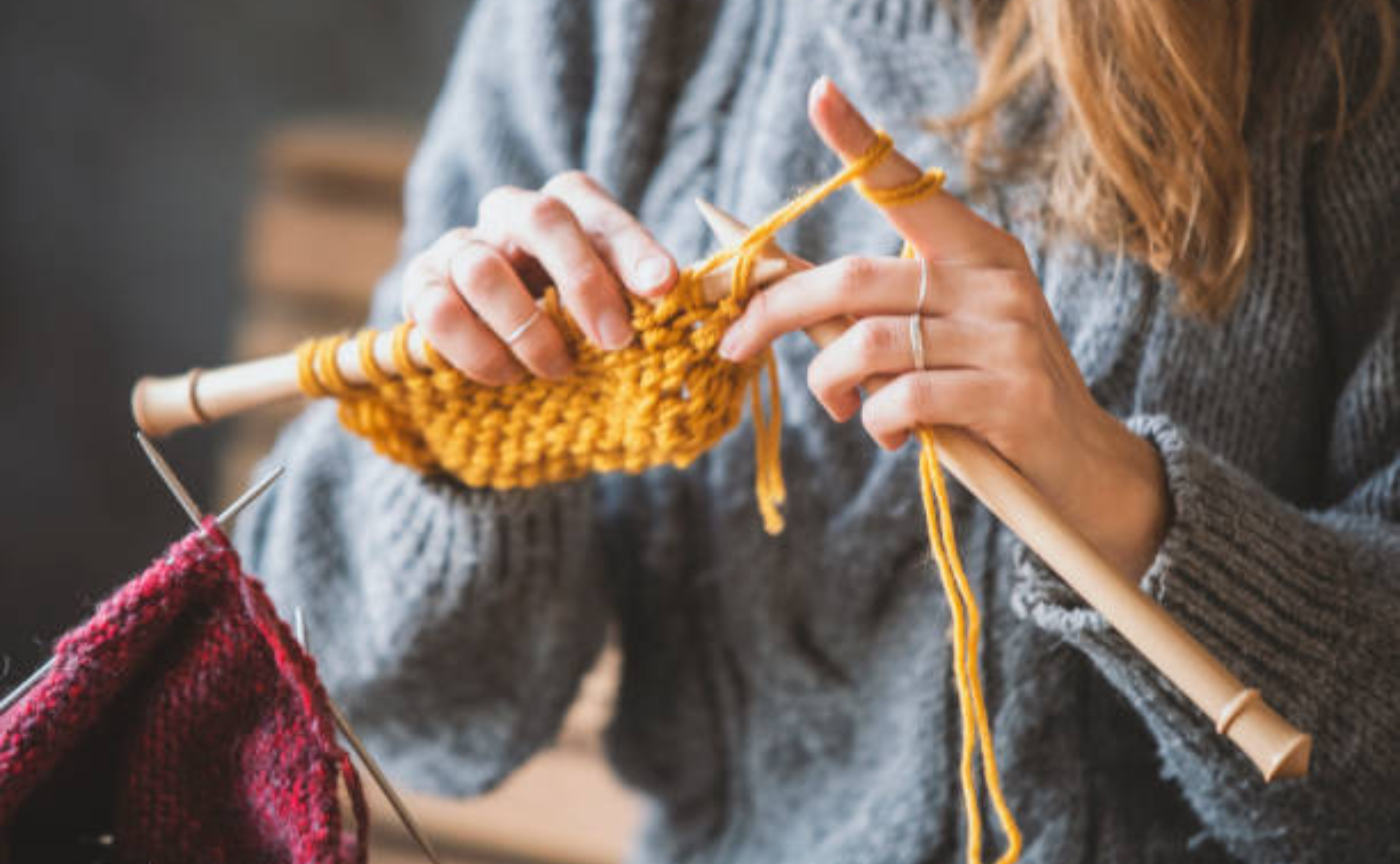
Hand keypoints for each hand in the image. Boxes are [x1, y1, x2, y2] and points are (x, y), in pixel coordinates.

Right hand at [400, 172, 677, 383]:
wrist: (503, 351)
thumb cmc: (576, 321)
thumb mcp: (617, 305)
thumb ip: (646, 297)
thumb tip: (681, 304)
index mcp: (566, 207)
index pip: (597, 209)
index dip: (633, 246)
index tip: (664, 287)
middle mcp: (509, 213)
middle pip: (541, 217)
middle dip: (584, 283)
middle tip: (615, 342)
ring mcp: (459, 247)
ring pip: (482, 269)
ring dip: (527, 330)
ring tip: (556, 370)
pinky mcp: (420, 288)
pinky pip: (436, 311)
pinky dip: (476, 350)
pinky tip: (506, 375)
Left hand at [719, 78, 1168, 579]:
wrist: (1077, 462)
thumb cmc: (987, 392)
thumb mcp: (940, 335)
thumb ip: (874, 309)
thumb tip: (780, 290)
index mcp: (976, 248)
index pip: (909, 184)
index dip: (860, 141)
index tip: (819, 93)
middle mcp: (994, 279)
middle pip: (855, 277)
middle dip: (776, 311)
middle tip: (734, 344)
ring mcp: (1007, 334)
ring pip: (870, 342)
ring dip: (828, 382)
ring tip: (838, 405)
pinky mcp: (1011, 393)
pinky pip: (905, 398)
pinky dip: (875, 421)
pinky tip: (886, 434)